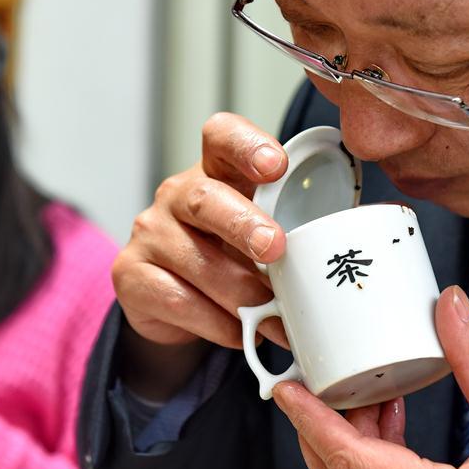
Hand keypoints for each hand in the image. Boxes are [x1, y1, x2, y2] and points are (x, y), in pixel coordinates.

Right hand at [114, 112, 290, 348]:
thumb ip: (291, 232)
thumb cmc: (229, 256)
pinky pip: (178, 299)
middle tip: (275, 248)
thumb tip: (338, 261)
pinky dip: (217, 322)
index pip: (222, 137)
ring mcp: (149, 233)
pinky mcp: (130, 275)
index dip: (247, 146)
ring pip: (196, 260)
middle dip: (243, 224)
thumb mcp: (259, 234)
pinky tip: (239, 331)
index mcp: (214, 171)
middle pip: (205, 197)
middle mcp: (176, 195)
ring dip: (242, 293)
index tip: (277, 167)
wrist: (174, 301)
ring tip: (276, 319)